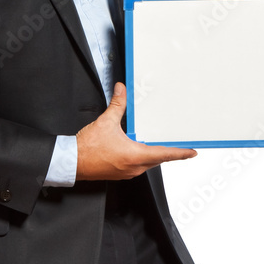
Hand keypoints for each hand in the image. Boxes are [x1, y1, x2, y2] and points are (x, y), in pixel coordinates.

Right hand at [76, 82, 196, 180]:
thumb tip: (121, 90)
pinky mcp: (120, 173)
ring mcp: (127, 172)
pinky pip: (137, 165)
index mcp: (135, 156)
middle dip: (167, 152)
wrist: (71, 162)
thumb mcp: (106, 122)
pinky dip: (142, 157)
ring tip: (158, 144)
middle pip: (158, 159)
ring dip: (154, 154)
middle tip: (178, 145)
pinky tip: (137, 148)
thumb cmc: (87, 149)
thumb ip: (117, 105)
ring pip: (148, 163)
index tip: (192, 152)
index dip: (180, 153)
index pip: (165, 154)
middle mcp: (134, 167)